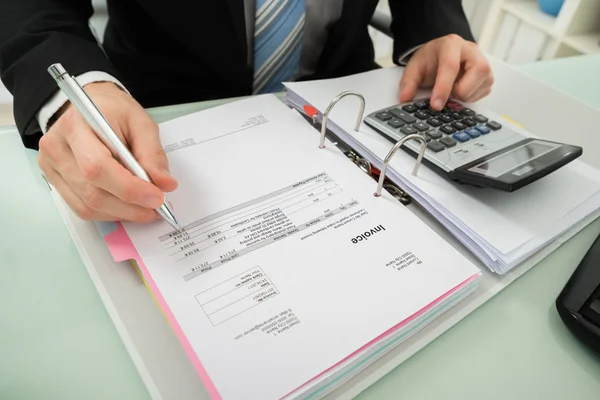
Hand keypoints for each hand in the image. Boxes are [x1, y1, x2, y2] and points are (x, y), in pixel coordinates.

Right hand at [38, 82, 177, 221]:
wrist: (91, 106)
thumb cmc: (114, 111)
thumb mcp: (141, 122)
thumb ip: (153, 154)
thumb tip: (165, 184)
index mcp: (75, 125)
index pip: (98, 167)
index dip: (129, 188)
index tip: (157, 197)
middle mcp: (56, 147)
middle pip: (93, 191)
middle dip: (131, 206)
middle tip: (157, 207)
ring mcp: (51, 167)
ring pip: (88, 205)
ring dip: (122, 213)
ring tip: (146, 208)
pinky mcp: (54, 181)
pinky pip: (82, 208)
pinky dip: (110, 212)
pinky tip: (127, 206)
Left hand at [399, 34, 493, 109]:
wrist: (441, 54)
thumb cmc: (430, 59)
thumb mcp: (415, 67)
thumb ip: (408, 82)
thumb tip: (404, 98)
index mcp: (451, 44)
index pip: (450, 66)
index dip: (443, 88)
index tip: (436, 105)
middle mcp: (471, 50)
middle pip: (477, 72)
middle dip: (460, 90)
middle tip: (447, 92)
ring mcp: (483, 61)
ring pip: (483, 84)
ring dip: (465, 95)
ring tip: (453, 89)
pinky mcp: (488, 76)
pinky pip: (485, 92)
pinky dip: (471, 97)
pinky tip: (461, 90)